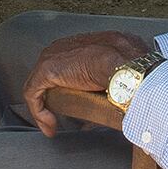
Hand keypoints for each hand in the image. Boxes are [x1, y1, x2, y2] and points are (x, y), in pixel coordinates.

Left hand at [20, 31, 155, 136]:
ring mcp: (55, 55)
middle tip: (63, 116)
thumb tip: (122, 100)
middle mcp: (68, 44)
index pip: (71, 63)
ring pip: (41, 82)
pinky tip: (50, 126)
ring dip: (46, 106)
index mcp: (88, 42)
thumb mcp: (127, 72)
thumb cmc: (134, 70)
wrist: (128, 69)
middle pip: (54, 73)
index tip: (79, 103)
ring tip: (54, 124)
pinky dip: (39, 111)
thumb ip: (119, 82)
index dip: (72, 85)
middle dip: (57, 95)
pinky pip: (34, 92)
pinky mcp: (47, 69)